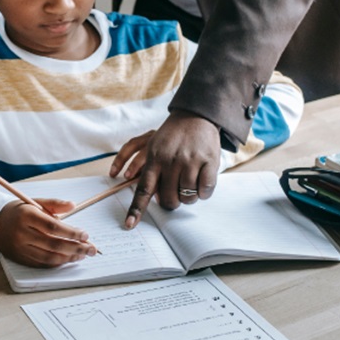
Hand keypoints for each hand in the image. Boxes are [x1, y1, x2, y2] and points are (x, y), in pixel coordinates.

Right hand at [0, 199, 97, 267]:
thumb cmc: (18, 212)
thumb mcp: (34, 202)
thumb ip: (54, 204)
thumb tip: (73, 206)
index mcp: (26, 216)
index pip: (53, 227)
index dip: (71, 232)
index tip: (85, 235)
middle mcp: (22, 233)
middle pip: (54, 244)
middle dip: (76, 248)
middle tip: (91, 249)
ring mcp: (20, 247)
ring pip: (49, 257)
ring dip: (69, 257)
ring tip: (83, 255)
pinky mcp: (20, 258)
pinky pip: (42, 263)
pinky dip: (57, 263)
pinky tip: (68, 259)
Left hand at [109, 111, 220, 226]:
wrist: (196, 115)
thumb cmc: (172, 136)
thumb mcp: (153, 146)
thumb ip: (148, 170)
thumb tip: (147, 196)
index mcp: (154, 159)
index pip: (143, 189)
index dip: (136, 209)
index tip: (130, 224)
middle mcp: (171, 162)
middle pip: (168, 199)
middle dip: (171, 202)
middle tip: (175, 192)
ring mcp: (190, 162)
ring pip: (188, 198)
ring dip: (189, 196)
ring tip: (189, 182)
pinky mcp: (209, 162)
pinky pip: (205, 191)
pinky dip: (203, 192)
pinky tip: (201, 181)